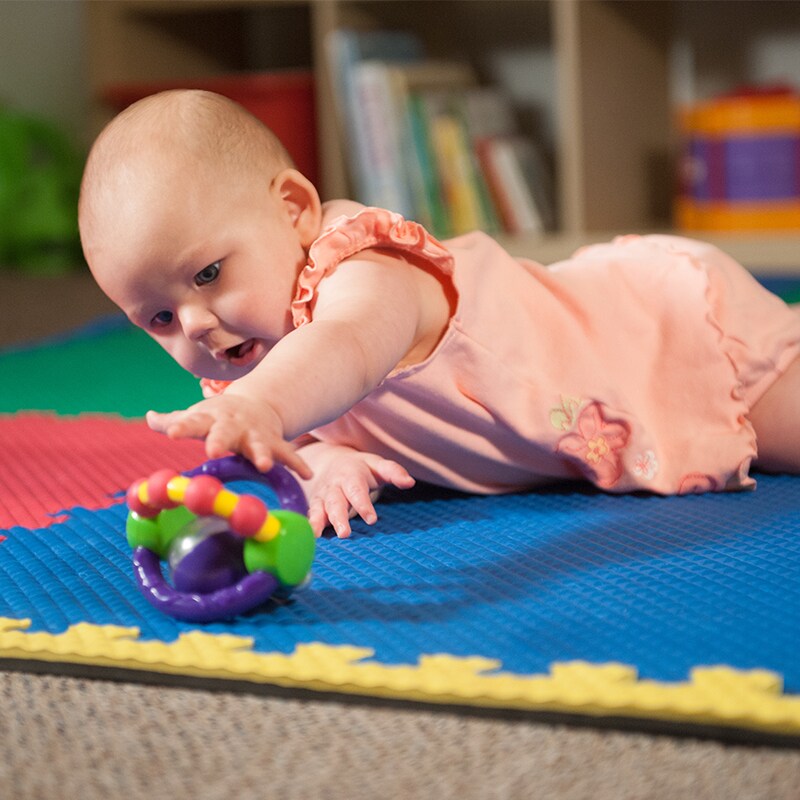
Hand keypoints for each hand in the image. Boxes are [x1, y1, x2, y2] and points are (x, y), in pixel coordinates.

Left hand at [146, 394, 310, 478]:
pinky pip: (288, 455)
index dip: (182, 427)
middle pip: (225, 433)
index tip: (171, 433)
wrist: (257, 404)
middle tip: (213, 451)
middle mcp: (234, 426)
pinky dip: (297, 464)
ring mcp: (256, 434)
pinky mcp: (275, 443)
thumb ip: (173, 420)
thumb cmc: (219, 417)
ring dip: (262, 454)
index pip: (192, 422)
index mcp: (210, 420)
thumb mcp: (197, 416)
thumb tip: (150, 417)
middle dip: (220, 441)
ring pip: (259, 445)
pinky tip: (306, 476)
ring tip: (264, 466)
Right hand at [299, 442, 414, 537]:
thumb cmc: (363, 468)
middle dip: (339, 517)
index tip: (371, 520)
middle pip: (336, 500)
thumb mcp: (379, 465)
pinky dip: (309, 523)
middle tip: (344, 534)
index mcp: (351, 473)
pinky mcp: (316, 503)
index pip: (357, 489)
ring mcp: (323, 494)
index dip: (363, 504)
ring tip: (317, 535)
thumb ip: (394, 472)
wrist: (333, 462)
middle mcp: (335, 484)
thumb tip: (410, 482)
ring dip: (319, 521)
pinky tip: (309, 535)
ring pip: (320, 507)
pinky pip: (311, 513)